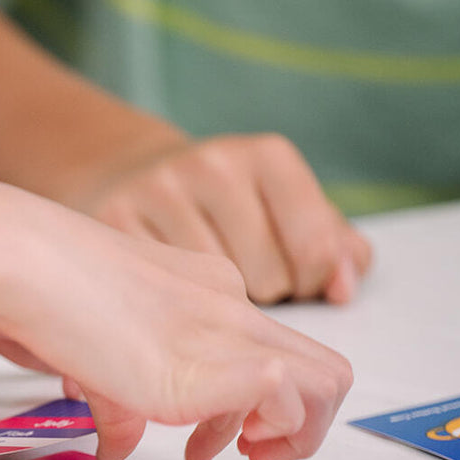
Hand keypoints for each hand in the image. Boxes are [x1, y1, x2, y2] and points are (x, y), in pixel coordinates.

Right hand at [0, 195, 353, 459]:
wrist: (22, 261)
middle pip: (322, 367)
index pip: (271, 349)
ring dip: (298, 434)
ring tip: (239, 452)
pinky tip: (209, 445)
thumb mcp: (93, 354)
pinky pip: (287, 399)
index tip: (211, 438)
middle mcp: (229, 303)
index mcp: (206, 288)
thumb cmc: (40, 292)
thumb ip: (116, 399)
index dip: (258, 405)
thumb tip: (114, 444)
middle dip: (301, 425)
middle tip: (249, 451)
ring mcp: (228, 329)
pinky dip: (267, 433)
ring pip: (329, 383)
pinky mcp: (216, 363)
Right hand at [79, 133, 371, 304]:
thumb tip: (344, 287)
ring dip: (218, 303)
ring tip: (205, 280)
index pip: (315, 250)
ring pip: (217, 294)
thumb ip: (333, 247)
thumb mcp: (287, 210)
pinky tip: (171, 283)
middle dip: (265, 292)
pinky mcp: (116, 220)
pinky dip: (175, 301)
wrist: (132, 175)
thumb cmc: (227, 207)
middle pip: (269, 278)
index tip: (295, 278)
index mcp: (268, 157)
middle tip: (242, 276)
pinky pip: (166, 294)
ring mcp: (161, 190)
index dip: (312, 282)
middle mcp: (215, 164)